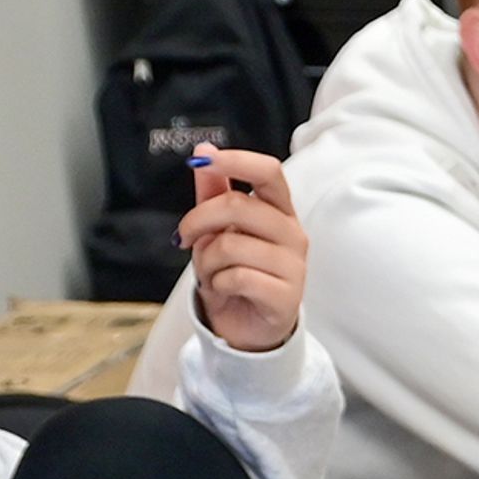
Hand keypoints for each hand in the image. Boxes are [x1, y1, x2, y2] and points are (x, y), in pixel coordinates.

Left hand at [181, 144, 307, 353]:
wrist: (248, 328)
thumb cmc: (237, 274)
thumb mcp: (219, 230)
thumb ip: (215, 191)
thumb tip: (204, 150)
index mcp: (279, 211)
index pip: (269, 172)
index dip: (237, 161)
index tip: (204, 160)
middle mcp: (292, 234)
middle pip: (238, 205)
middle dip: (198, 220)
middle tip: (184, 238)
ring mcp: (294, 266)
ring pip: (231, 244)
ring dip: (206, 261)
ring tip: (211, 273)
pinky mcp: (287, 297)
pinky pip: (238, 277)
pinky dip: (219, 284)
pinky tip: (224, 289)